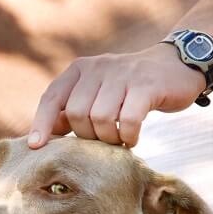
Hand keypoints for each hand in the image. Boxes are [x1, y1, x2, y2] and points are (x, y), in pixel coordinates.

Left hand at [28, 44, 206, 148]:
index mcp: (80, 69)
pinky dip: (128, 135)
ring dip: (109, 138)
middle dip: (87, 136)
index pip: (52, 97)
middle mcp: (98, 67)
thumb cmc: (129, 88)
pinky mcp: (146, 85)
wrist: (177, 66)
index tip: (36, 147)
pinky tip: (132, 138)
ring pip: (100, 118)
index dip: (41, 123)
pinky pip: (128, 119)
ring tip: (118, 140)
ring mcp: (122, 74)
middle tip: (102, 140)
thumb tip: (43, 136)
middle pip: (76, 113)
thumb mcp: (97, 93)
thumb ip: (72, 109)